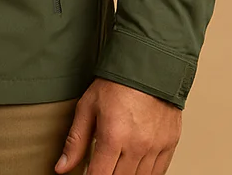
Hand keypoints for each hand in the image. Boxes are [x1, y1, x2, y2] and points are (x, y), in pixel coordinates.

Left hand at [55, 77, 181, 174]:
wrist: (147, 66)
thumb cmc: (116, 84)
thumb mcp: (87, 107)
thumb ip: (75, 141)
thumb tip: (61, 168)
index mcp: (113, 136)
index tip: (87, 174)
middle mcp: (137, 146)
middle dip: (107, 174)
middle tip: (102, 164)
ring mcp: (155, 147)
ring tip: (116, 162)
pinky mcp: (170, 144)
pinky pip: (158, 173)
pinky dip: (145, 174)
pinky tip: (134, 166)